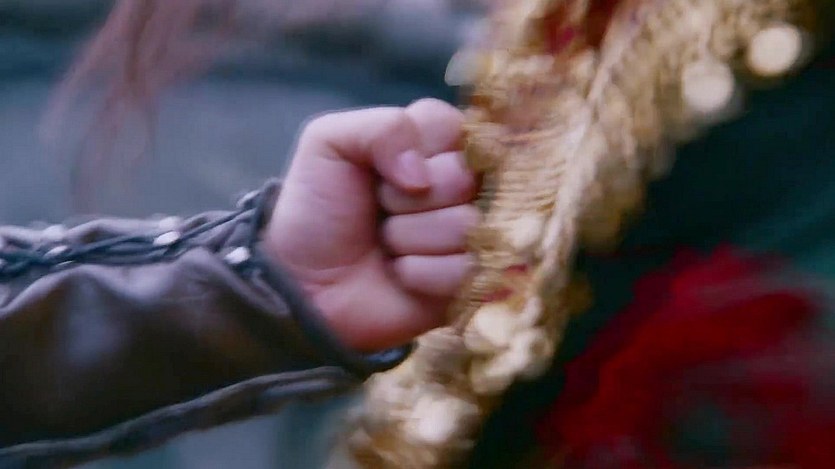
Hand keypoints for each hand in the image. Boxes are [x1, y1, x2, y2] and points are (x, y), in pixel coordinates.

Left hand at [264, 99, 478, 351]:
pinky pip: (461, 269)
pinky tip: (400, 274)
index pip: (450, 125)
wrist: (305, 284)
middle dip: (404, 198)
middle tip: (381, 209)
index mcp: (435, 142)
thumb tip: (421, 174)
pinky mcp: (471, 280)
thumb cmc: (319, 209)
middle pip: (462, 177)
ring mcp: (471, 234)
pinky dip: (418, 273)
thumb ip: (381, 128)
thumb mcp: (328, 143)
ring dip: (407, 238)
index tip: (383, 169)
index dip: (413, 149)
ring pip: (462, 225)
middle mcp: (463, 185)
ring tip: (387, 244)